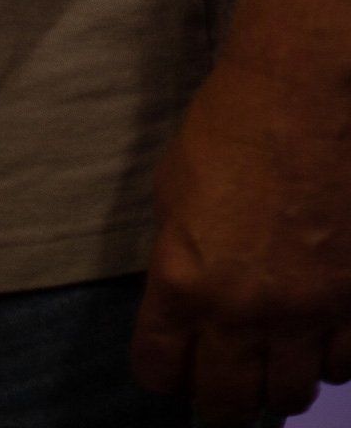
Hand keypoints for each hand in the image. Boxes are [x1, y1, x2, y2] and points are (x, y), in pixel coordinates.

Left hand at [131, 53, 350, 422]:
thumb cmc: (227, 129)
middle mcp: (244, 310)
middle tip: (223, 380)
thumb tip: (185, 309)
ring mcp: (307, 311)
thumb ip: (178, 260)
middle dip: (220, 399)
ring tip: (273, 358)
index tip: (170, 365)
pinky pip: (344, 367)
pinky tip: (319, 335)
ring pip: (291, 395)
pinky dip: (329, 360)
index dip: (162, 372)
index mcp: (184, 280)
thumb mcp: (174, 193)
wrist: (302, 95)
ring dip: (277, 382)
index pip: (160, 370)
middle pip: (229, 404)